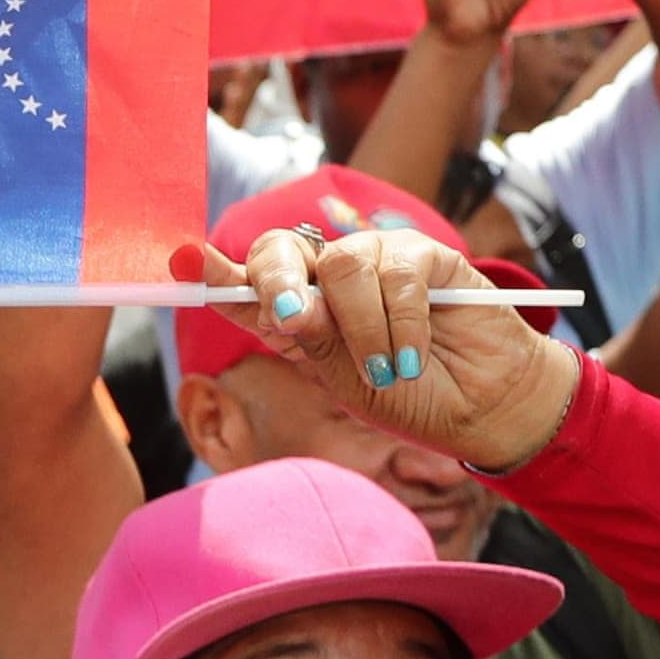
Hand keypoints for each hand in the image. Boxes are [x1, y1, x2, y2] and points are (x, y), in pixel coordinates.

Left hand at [185, 223, 579, 471]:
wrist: (476, 408)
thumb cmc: (407, 397)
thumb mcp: (344, 377)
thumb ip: (311, 338)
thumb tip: (282, 303)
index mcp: (299, 314)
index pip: (247, 286)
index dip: (214, 273)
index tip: (183, 262)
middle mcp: (329, 280)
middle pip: (282, 250)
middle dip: (277, 282)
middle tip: (289, 321)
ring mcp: (376, 262)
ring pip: (344, 266)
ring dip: (361, 328)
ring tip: (388, 369)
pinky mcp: (424, 256)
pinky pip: (398, 274)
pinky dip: (402, 323)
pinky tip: (414, 355)